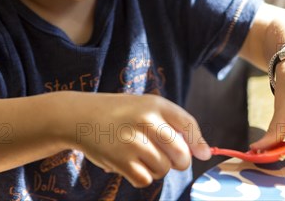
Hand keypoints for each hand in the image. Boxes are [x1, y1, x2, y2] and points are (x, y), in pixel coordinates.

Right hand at [70, 93, 209, 187]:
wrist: (80, 116)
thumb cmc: (120, 114)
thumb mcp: (145, 107)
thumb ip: (172, 124)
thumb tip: (203, 153)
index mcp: (156, 104)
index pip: (188, 125)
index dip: (199, 143)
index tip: (204, 154)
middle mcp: (147, 120)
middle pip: (181, 154)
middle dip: (179, 162)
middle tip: (168, 158)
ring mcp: (133, 141)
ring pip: (163, 169)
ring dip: (156, 168)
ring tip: (141, 155)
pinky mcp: (120, 160)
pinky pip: (145, 179)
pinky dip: (141, 177)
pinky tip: (130, 163)